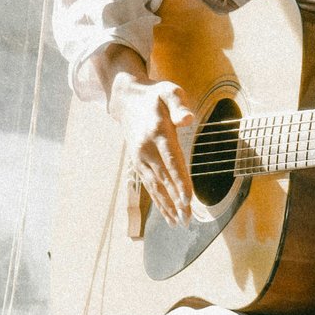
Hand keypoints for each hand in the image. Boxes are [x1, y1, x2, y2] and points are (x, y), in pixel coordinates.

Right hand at [110, 75, 198, 224]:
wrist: (127, 100)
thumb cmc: (155, 95)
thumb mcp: (169, 92)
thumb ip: (179, 105)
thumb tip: (187, 120)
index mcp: (158, 132)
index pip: (171, 160)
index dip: (180, 181)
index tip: (188, 199)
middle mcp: (146, 148)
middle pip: (164, 179)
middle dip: (176, 201)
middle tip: (188, 219)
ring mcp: (140, 158)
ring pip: (155, 186)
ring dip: (167, 206)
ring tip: (179, 223)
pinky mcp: (137, 163)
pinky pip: (149, 185)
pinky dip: (158, 201)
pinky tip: (168, 215)